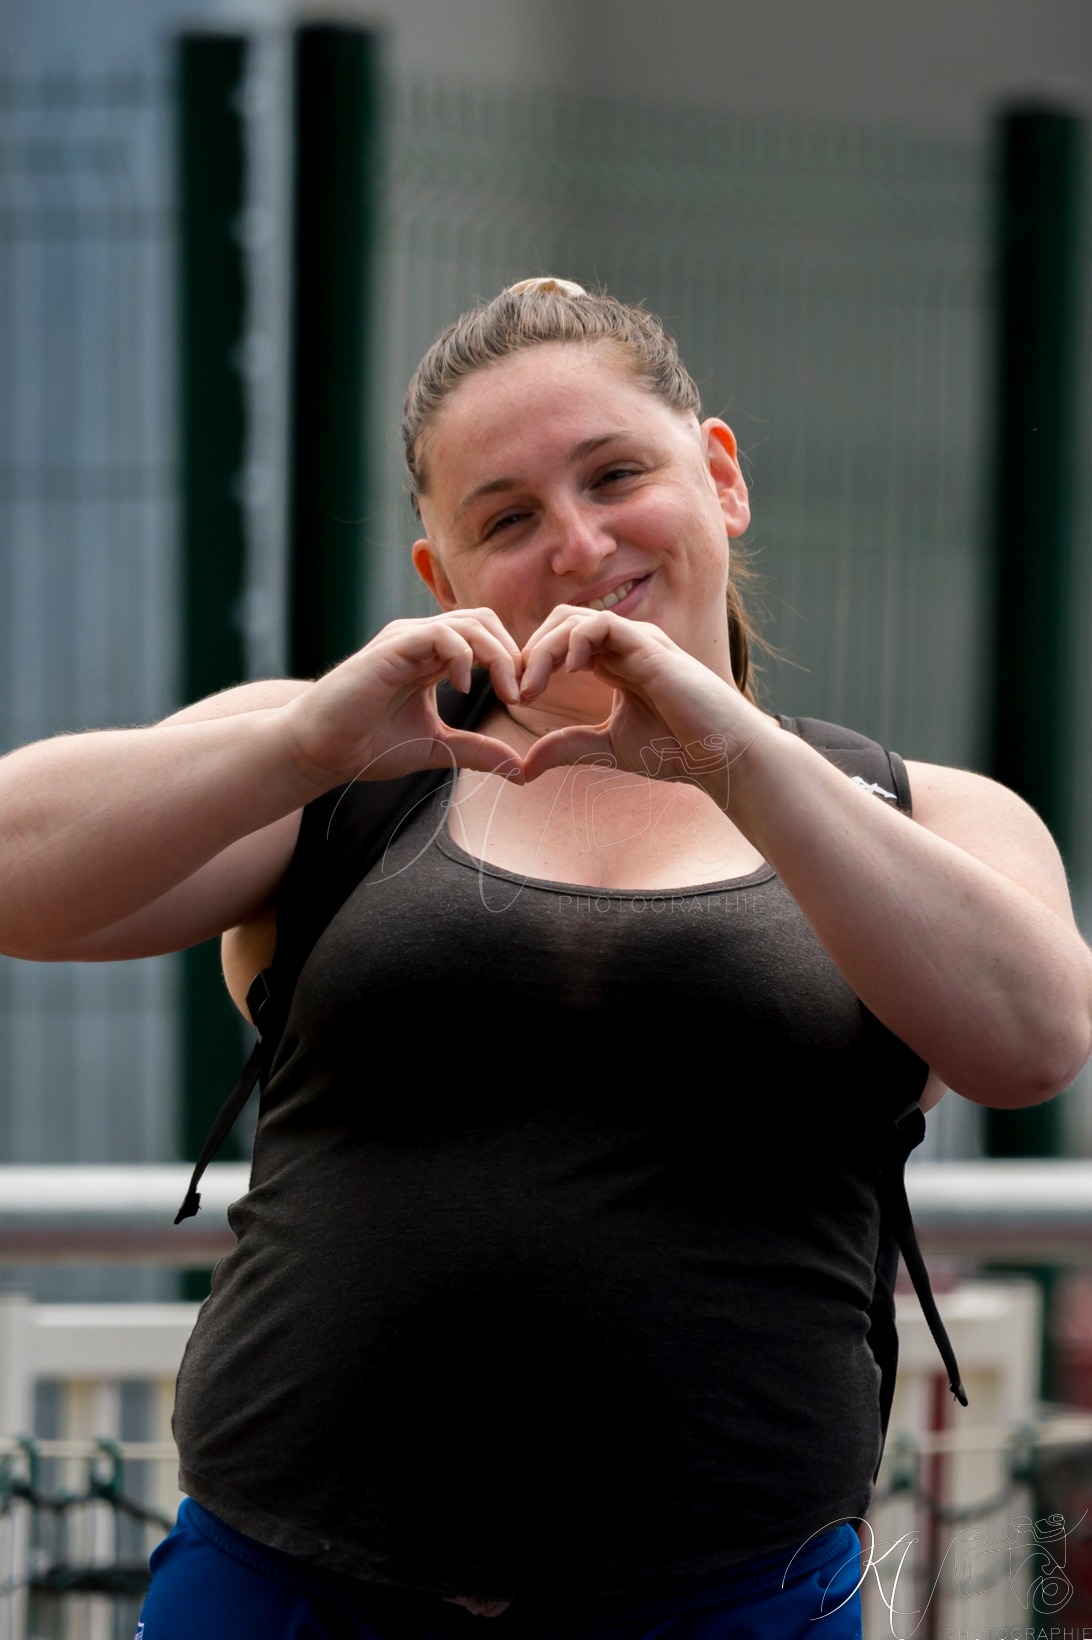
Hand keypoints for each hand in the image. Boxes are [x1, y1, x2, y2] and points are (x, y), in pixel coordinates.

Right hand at [281, 610, 526, 785]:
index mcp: (433, 657)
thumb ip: (477, 750)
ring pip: (470, 622)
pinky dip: (464, 655)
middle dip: (514, 655)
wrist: (318, 749)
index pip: (487, 637)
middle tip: (523, 695)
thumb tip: (521, 770)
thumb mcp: (437, 748)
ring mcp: (406, 639)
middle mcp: (421, 640)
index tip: (525, 700)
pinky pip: (440, 633)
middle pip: (486, 621)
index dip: (513, 662)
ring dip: (499, 656)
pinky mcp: (392, 647)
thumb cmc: (367, 745)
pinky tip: (465, 687)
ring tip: (507, 693)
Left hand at [516, 606, 762, 805]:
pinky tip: (568, 671)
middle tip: (516, 690)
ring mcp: (638, 641)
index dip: (533, 662)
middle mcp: (625, 646)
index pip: (562, 642)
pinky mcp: (650, 646)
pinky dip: (576, 640)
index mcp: (615, 664)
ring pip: (574, 619)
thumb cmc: (677, 751)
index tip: (516, 698)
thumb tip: (525, 765)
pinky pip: (602, 624)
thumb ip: (568, 748)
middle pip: (561, 622)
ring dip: (544, 648)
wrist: (721, 756)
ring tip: (532, 685)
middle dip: (531, 651)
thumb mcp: (607, 749)